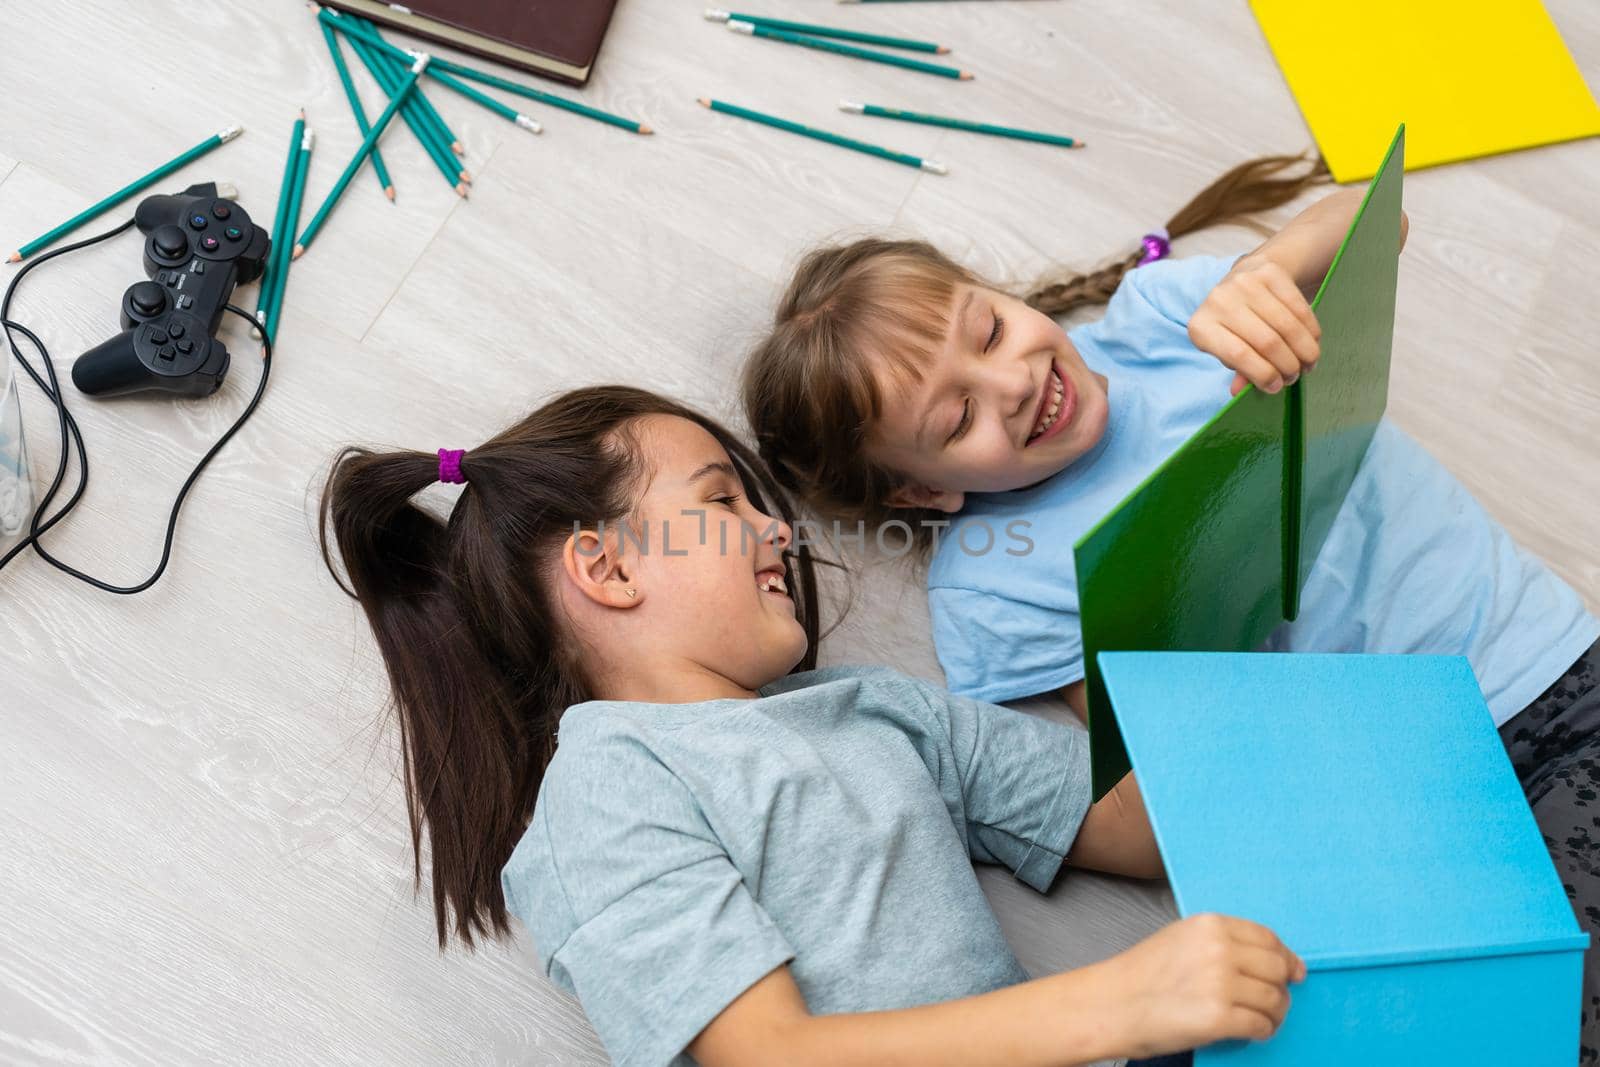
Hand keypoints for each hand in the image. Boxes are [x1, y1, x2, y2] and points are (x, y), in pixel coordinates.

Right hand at [1097, 913, 1305, 1057]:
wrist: (1111, 1005)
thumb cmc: (1142, 976)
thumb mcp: (1181, 939)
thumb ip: (1221, 942)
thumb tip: (1269, 959)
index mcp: (1209, 925)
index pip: (1268, 938)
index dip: (1286, 957)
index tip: (1294, 971)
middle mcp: (1219, 950)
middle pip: (1277, 968)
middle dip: (1282, 987)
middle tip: (1275, 1001)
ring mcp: (1220, 984)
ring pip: (1275, 999)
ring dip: (1275, 1014)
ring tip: (1261, 1020)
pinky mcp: (1219, 1018)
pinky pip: (1262, 1025)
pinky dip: (1262, 1031)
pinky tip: (1249, 1032)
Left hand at [1187, 256, 1320, 395]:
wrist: (1247, 276)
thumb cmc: (1235, 324)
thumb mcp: (1228, 347)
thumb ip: (1237, 369)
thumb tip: (1239, 392)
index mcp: (1201, 326)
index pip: (1237, 356)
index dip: (1263, 374)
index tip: (1276, 386)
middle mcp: (1219, 301)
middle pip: (1266, 342)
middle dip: (1287, 366)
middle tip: (1294, 376)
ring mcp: (1244, 283)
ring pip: (1287, 326)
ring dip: (1303, 351)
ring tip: (1307, 363)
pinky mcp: (1270, 273)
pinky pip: (1299, 308)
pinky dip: (1310, 331)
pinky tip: (1312, 344)